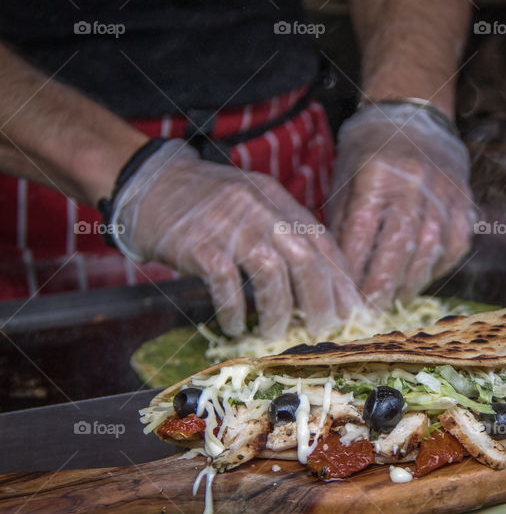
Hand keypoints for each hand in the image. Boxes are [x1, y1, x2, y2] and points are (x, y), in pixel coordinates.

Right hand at [111, 140, 360, 338]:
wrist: (147, 182)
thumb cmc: (202, 201)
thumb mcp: (251, 201)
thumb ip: (282, 230)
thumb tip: (316, 279)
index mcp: (277, 198)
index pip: (321, 239)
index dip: (340, 277)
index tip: (351, 307)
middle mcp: (258, 208)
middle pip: (304, 259)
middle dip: (319, 300)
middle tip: (323, 327)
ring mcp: (229, 226)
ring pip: (271, 274)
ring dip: (279, 311)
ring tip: (277, 331)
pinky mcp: (199, 245)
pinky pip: (227, 286)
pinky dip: (235, 311)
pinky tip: (237, 326)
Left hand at [327, 102, 475, 307]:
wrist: (415, 117)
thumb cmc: (369, 153)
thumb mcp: (344, 179)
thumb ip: (341, 223)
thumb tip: (335, 276)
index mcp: (375, 174)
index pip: (361, 234)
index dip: (351, 271)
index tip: (340, 297)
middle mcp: (414, 183)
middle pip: (398, 247)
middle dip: (381, 286)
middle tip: (368, 313)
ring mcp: (444, 193)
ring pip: (429, 250)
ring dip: (409, 283)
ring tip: (391, 303)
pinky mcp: (465, 203)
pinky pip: (454, 246)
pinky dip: (437, 268)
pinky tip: (419, 279)